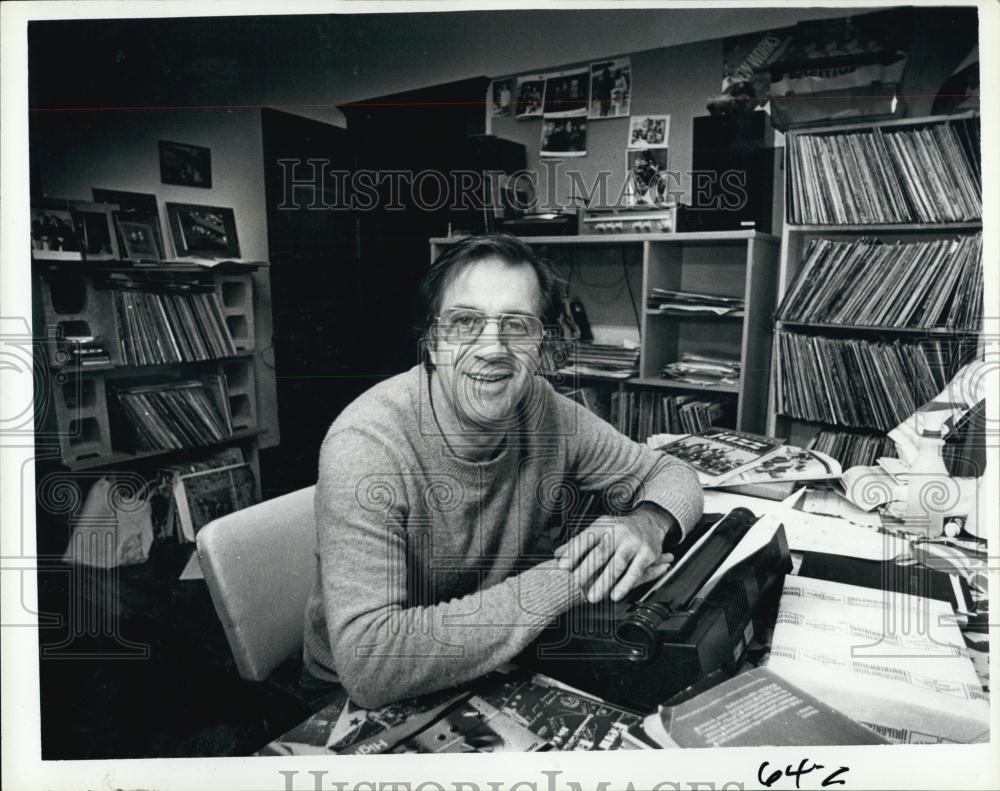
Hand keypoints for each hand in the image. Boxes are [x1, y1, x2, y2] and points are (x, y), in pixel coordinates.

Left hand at [554, 506, 676, 602]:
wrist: (649, 522)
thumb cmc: (619, 529)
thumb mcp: (598, 529)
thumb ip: (578, 543)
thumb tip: (557, 554)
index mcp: (603, 525)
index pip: (585, 539)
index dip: (573, 553)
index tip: (562, 566)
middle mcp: (619, 532)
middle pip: (600, 553)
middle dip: (586, 571)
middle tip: (574, 585)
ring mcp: (633, 543)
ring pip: (617, 565)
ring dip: (604, 582)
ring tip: (593, 597)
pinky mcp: (647, 554)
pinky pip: (635, 572)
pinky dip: (624, 585)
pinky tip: (615, 595)